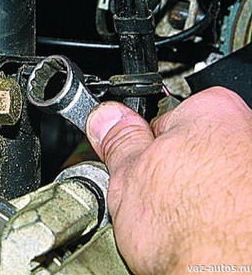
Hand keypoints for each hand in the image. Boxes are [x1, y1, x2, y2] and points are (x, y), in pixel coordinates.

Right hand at [85, 87, 251, 273]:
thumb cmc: (192, 232)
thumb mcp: (130, 178)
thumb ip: (119, 142)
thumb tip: (107, 120)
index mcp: (212, 113)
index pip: (166, 118)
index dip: (147, 147)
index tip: (139, 167)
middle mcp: (248, 132)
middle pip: (196, 145)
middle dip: (177, 168)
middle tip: (160, 198)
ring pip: (217, 174)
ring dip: (200, 191)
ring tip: (184, 221)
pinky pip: (236, 199)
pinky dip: (224, 213)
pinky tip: (208, 232)